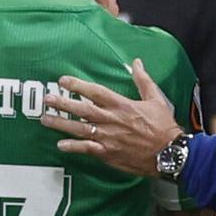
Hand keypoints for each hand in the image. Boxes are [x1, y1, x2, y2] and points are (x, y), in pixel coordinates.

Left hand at [41, 59, 180, 175]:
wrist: (170, 153)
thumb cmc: (163, 126)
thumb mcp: (156, 99)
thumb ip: (143, 80)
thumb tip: (137, 62)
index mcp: (122, 105)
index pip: (95, 92)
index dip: (78, 85)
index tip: (63, 80)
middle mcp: (112, 120)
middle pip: (82, 109)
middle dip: (63, 103)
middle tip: (47, 99)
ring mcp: (108, 138)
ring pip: (80, 129)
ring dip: (61, 124)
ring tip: (45, 119)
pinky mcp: (109, 153)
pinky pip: (87, 149)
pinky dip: (74, 147)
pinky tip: (60, 145)